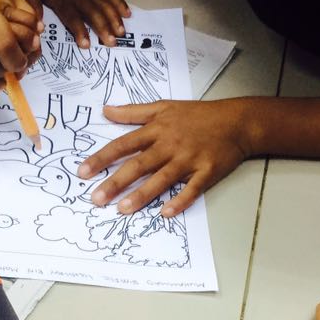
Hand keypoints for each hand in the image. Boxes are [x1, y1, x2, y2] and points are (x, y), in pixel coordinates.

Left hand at [24, 0, 129, 47]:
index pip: (72, 18)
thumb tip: (37, 25)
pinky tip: (128, 14)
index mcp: (63, 1)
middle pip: (94, 14)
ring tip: (122, 32)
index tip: (86, 45)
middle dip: (103, 28)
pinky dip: (120, 3)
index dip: (79, 31)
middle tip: (112, 43)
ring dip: (115, 19)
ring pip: (105, 5)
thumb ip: (33, 6)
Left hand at [76, 100, 250, 215]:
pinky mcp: (206, 172)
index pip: (123, 145)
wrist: (237, 121)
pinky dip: (180, 201)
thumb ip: (133, 112)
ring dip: (141, 195)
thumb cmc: (198, 115)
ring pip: (161, 179)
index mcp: (157, 129)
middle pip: (138, 164)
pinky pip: (191, 189)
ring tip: (122, 209)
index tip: (83, 171)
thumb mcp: (164, 106)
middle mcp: (169, 145)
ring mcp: (188, 159)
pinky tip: (166, 213)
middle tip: (96, 199)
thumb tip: (105, 110)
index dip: (102, 158)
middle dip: (115, 182)